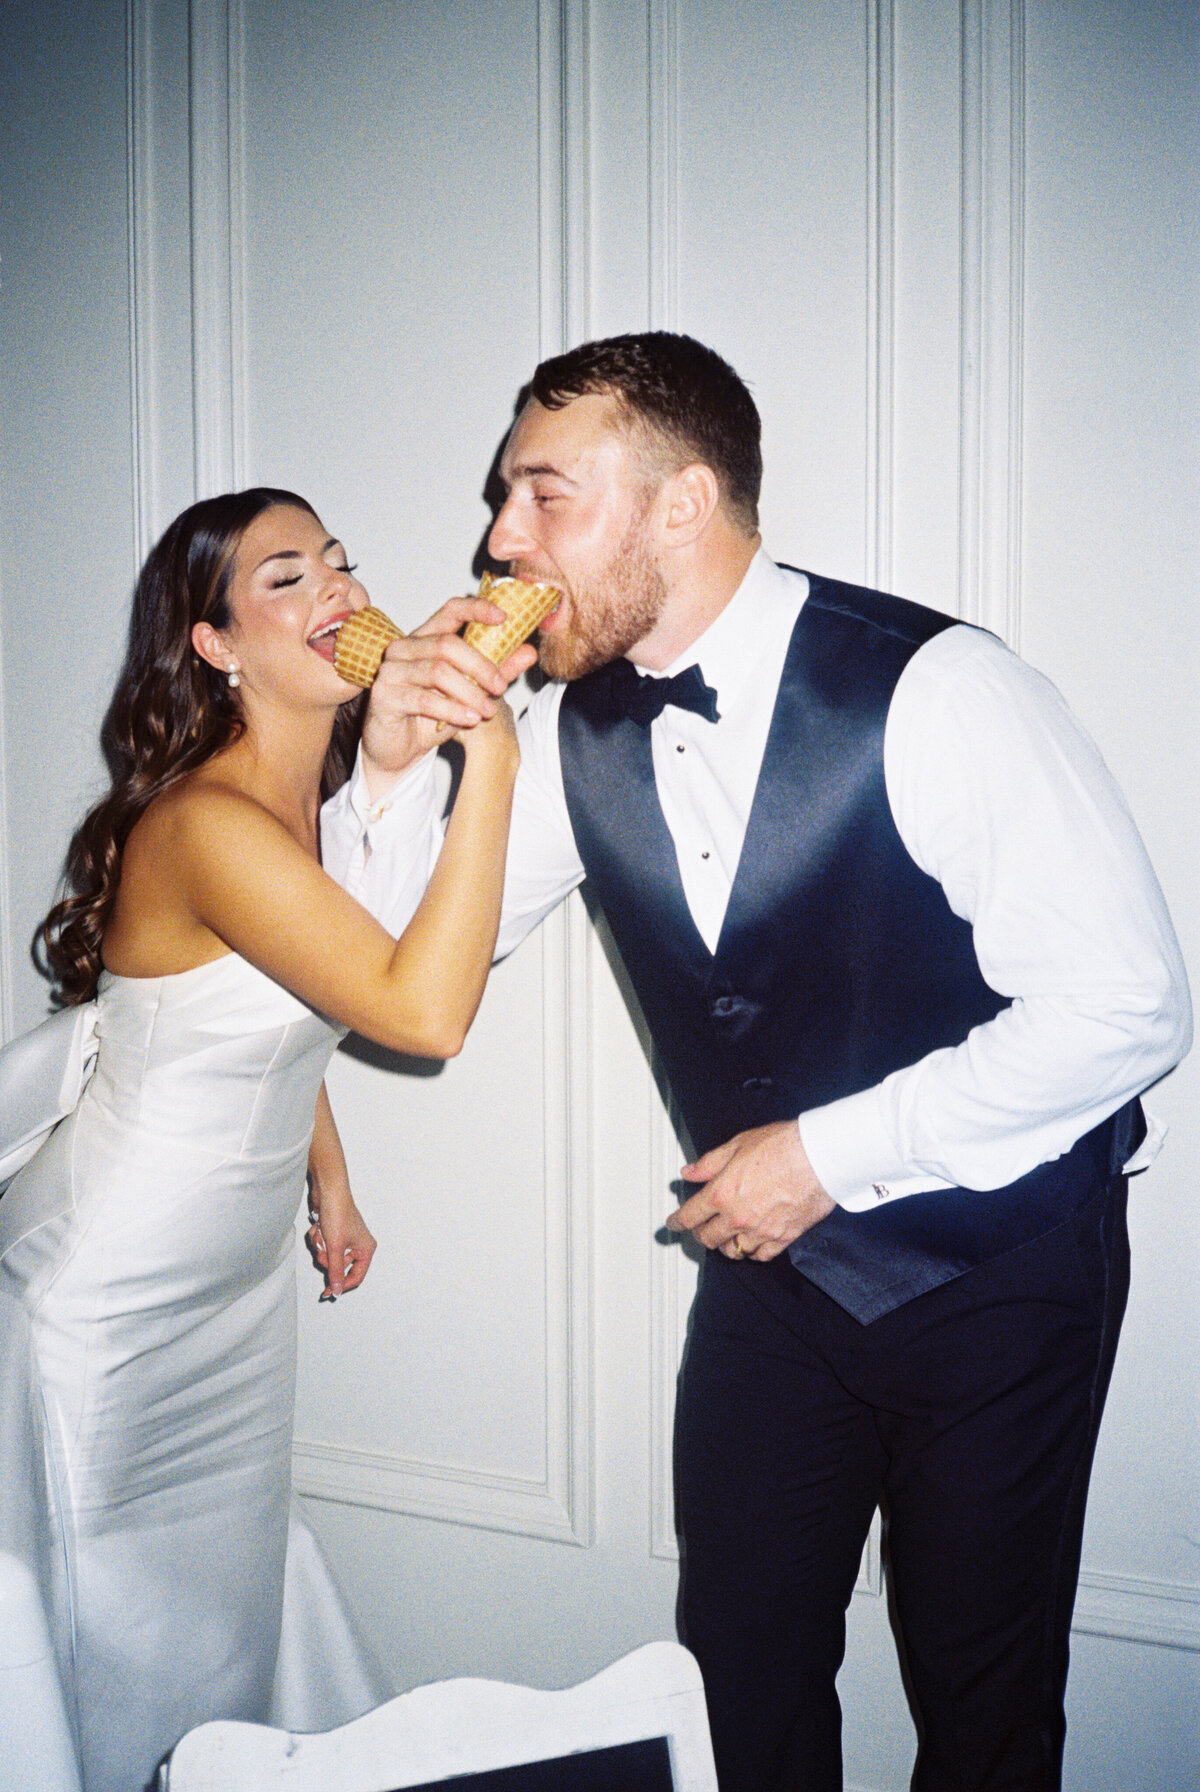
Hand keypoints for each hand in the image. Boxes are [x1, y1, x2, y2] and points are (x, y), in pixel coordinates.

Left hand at [306, 1185, 376, 1299]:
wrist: (328, 1192)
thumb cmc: (338, 1214)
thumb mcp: (335, 1248)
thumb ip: (336, 1272)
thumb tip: (336, 1291)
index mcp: (366, 1249)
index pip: (356, 1277)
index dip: (341, 1285)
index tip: (327, 1292)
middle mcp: (358, 1245)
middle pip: (339, 1266)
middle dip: (327, 1257)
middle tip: (324, 1249)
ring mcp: (345, 1239)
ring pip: (328, 1256)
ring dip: (321, 1246)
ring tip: (322, 1234)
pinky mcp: (334, 1233)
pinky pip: (323, 1245)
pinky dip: (318, 1238)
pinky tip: (319, 1228)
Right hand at [360, 595, 536, 796]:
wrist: (399, 750)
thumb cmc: (432, 715)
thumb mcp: (470, 691)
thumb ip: (496, 670)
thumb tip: (529, 652)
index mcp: (425, 637)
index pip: (450, 610)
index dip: (476, 609)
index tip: (503, 617)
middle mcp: (404, 647)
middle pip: (447, 644)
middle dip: (480, 666)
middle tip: (501, 687)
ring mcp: (391, 670)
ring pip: (437, 672)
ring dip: (469, 692)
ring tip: (487, 710)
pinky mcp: (383, 694)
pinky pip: (423, 699)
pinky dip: (451, 709)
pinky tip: (470, 719)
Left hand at [666, 1120, 834, 1260]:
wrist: (819, 1157)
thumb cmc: (783, 1146)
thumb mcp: (737, 1145)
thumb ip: (710, 1163)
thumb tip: (690, 1172)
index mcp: (722, 1193)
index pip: (690, 1215)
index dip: (677, 1222)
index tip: (673, 1223)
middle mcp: (738, 1217)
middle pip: (708, 1238)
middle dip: (700, 1234)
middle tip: (700, 1229)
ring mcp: (761, 1230)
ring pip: (733, 1251)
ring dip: (726, 1245)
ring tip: (726, 1237)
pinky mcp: (783, 1237)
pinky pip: (762, 1256)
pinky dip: (753, 1252)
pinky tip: (752, 1244)